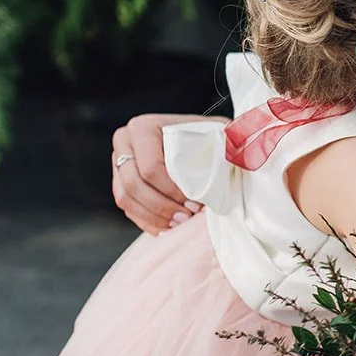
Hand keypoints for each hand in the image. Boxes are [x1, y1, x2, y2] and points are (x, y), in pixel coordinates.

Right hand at [112, 113, 220, 233]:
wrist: (202, 139)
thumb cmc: (213, 137)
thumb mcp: (220, 134)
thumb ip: (227, 142)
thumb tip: (236, 153)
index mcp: (143, 127)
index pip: (151, 168)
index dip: (173, 191)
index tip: (196, 203)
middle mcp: (124, 142)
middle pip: (134, 185)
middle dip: (162, 207)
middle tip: (187, 218)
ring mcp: (118, 163)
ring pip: (126, 199)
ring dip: (154, 217)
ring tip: (179, 225)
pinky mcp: (121, 182)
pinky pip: (127, 208)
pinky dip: (147, 221)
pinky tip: (168, 229)